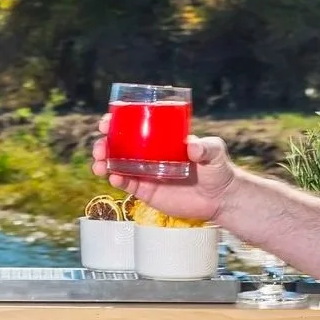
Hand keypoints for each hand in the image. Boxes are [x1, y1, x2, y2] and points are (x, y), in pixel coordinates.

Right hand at [92, 115, 238, 223]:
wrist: (221, 198)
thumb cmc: (218, 169)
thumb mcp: (214, 151)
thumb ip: (206, 147)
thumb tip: (192, 145)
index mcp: (160, 139)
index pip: (134, 127)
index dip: (117, 122)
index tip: (107, 120)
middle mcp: (149, 155)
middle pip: (119, 146)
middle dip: (104, 144)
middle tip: (100, 146)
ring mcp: (146, 173)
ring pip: (117, 165)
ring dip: (103, 162)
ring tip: (99, 163)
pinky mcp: (147, 192)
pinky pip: (127, 185)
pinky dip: (117, 180)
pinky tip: (113, 178)